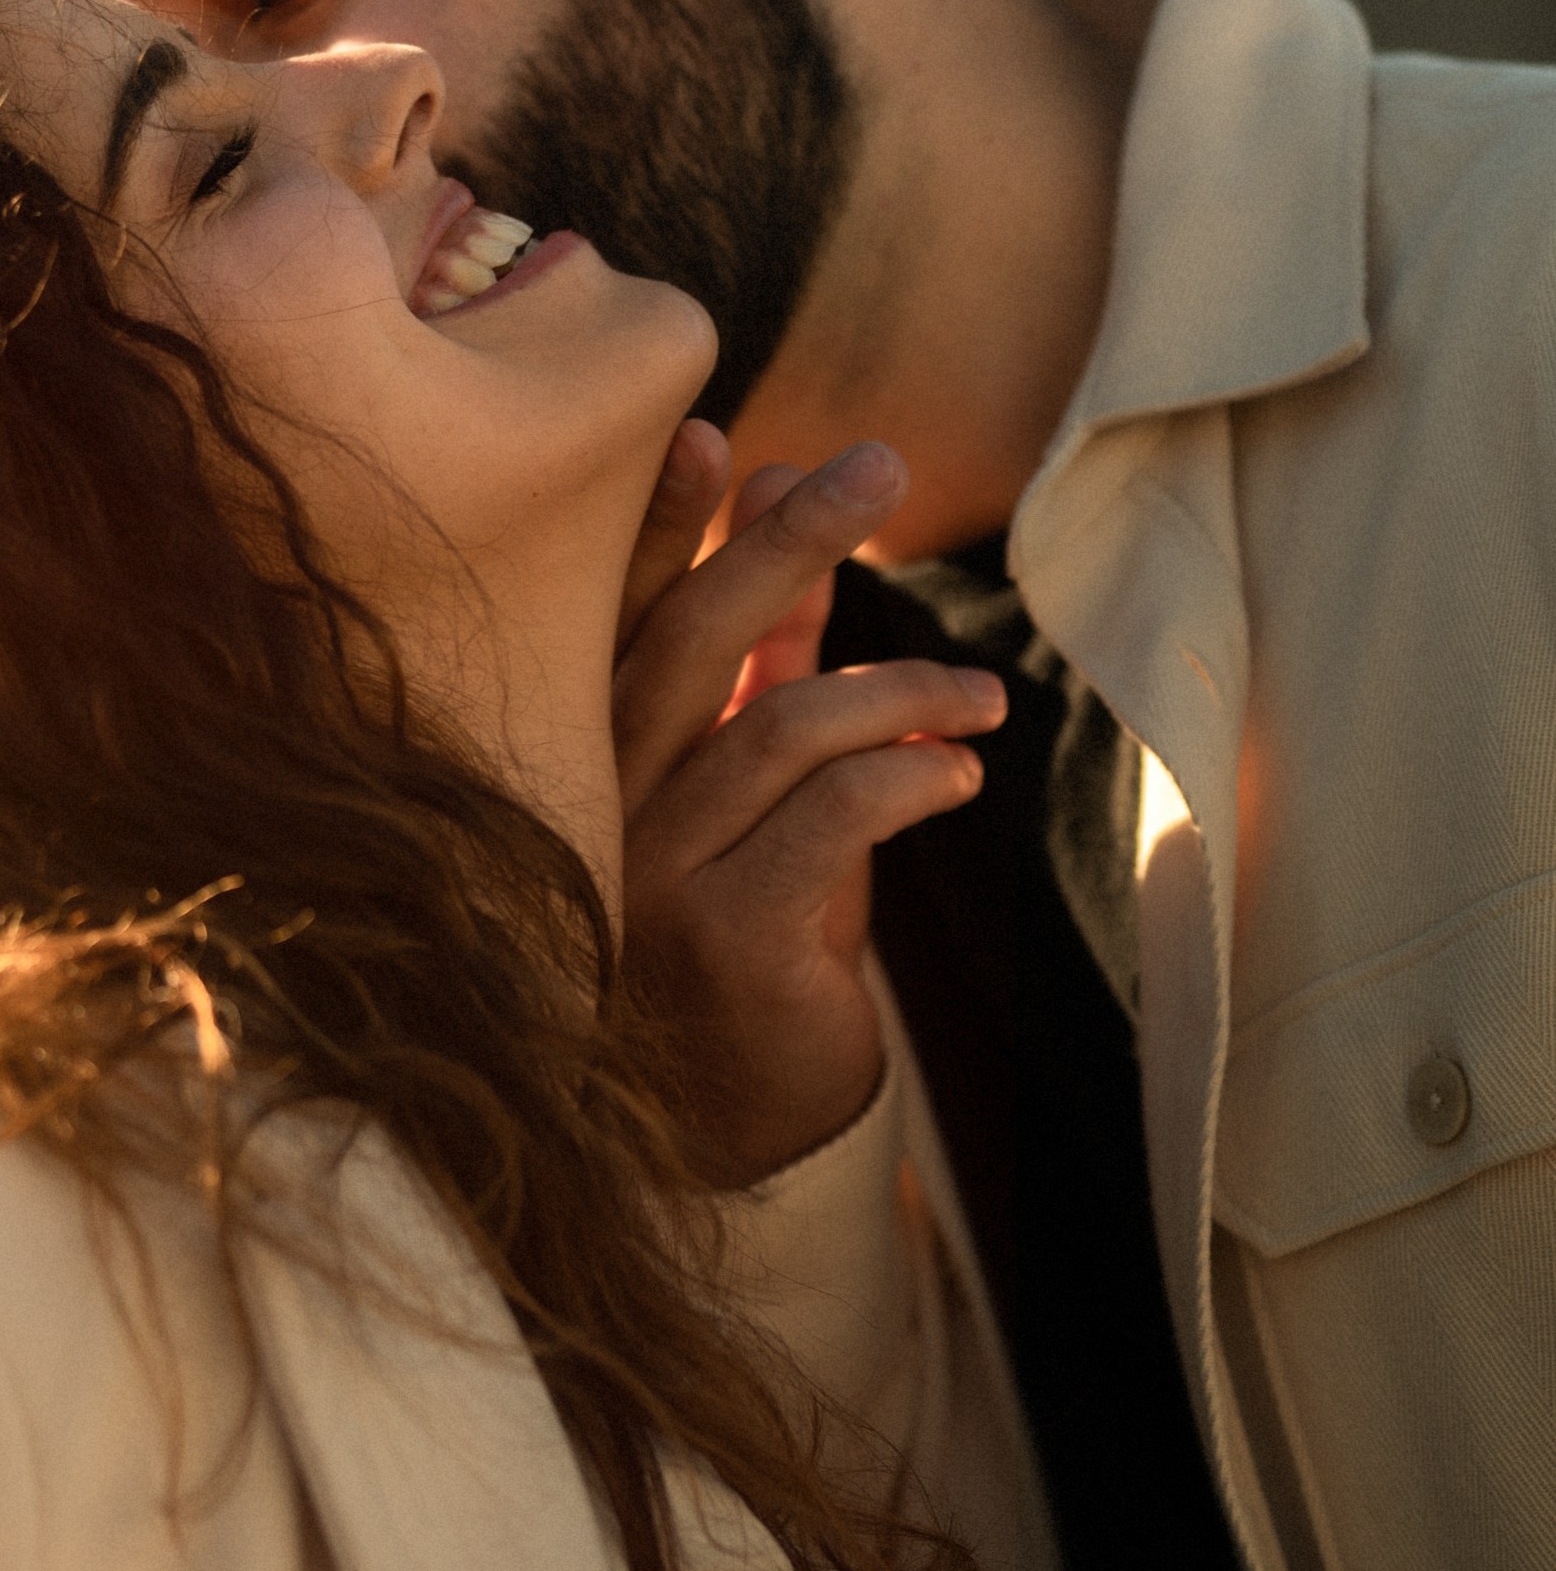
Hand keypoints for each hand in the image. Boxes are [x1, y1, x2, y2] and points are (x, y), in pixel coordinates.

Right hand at [615, 439, 1003, 1185]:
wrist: (728, 1133)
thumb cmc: (740, 940)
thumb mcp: (756, 791)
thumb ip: (765, 667)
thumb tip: (784, 520)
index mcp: (586, 763)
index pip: (610, 623)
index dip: (657, 529)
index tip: (719, 437)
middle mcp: (596, 809)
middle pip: (686, 643)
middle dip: (784, 544)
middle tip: (876, 470)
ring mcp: (649, 876)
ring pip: (780, 727)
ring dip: (901, 689)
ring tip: (985, 697)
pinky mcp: (725, 937)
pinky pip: (832, 814)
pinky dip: (911, 774)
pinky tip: (960, 772)